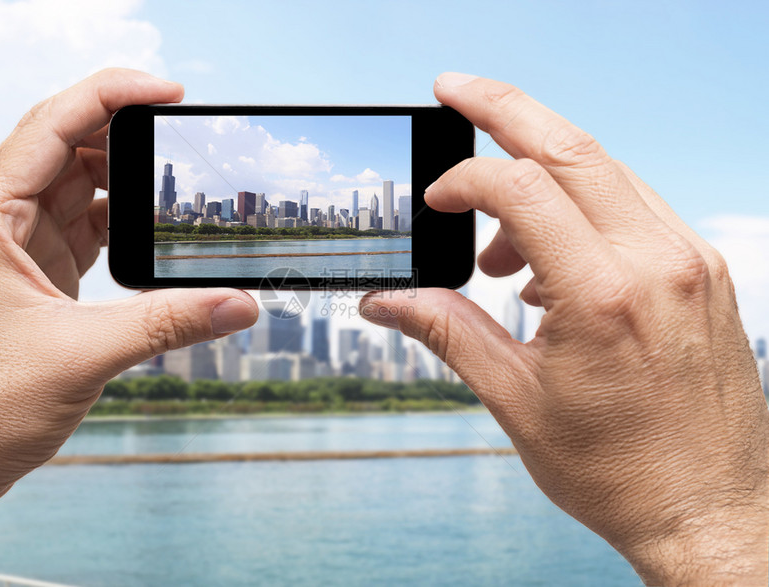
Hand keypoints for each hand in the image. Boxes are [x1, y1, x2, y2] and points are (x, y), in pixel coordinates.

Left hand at [0, 69, 257, 552]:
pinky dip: (119, 226)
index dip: (113, 96)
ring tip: (176, 192)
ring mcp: (12, 245)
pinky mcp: (31, 273)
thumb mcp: (83, 356)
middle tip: (184, 141)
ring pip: (76, 185)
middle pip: (68, 146)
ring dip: (125, 185)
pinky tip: (152, 236)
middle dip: (127, 139)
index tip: (168, 92)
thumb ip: (168, 323)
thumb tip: (238, 303)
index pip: (54, 125)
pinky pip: (81, 227)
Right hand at [362, 72, 768, 583]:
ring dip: (542, 179)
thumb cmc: (617, 469)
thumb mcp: (515, 401)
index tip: (437, 202)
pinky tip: (553, 264)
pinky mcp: (704, 273)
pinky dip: (583, 210)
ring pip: (608, 171)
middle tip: (455, 88)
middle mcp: (658, 263)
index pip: (522, 188)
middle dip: (504, 108)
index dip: (465, 180)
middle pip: (573, 146)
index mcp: (603, 296)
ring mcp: (690, 262)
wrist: (707, 512)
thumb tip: (385, 301)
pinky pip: (635, 208)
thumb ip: (447, 331)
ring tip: (503, 256)